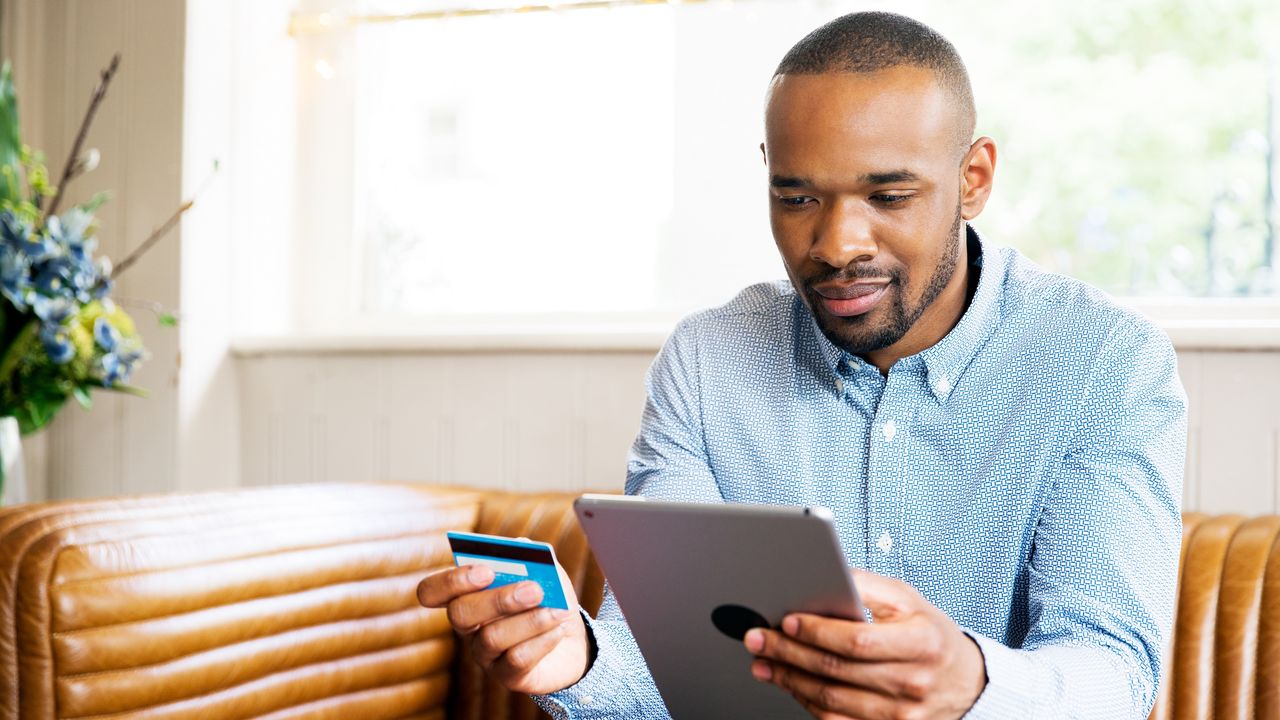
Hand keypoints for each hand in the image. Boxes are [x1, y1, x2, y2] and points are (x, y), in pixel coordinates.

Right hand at [417, 562, 590, 694]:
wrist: (572, 638)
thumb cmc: (548, 598)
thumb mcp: (543, 572)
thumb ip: (530, 556)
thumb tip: (522, 546)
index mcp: (465, 594)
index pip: (431, 591)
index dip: (451, 581)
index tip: (486, 571)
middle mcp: (467, 627)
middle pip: (460, 614)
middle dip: (498, 599)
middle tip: (535, 590)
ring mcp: (484, 654)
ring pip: (492, 638)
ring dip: (530, 621)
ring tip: (558, 611)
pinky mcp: (507, 676)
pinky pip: (516, 660)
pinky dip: (542, 640)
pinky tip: (559, 629)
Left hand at [744, 570, 985, 719]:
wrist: (964, 681)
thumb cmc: (929, 634)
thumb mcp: (908, 600)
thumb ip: (866, 586)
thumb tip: (822, 575)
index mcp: (920, 643)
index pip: (857, 641)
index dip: (817, 632)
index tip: (786, 621)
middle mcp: (911, 682)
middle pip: (837, 671)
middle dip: (789, 654)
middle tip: (758, 639)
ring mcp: (901, 714)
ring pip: (832, 700)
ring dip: (790, 680)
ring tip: (764, 663)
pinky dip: (808, 702)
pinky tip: (790, 685)